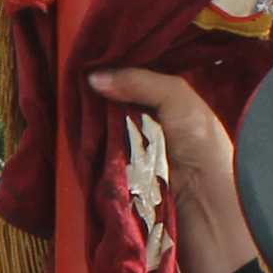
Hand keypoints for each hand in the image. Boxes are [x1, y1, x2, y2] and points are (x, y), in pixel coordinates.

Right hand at [86, 67, 249, 272]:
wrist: (206, 212)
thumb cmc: (202, 150)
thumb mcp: (179, 101)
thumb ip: (141, 82)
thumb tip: (93, 77)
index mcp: (168, 108)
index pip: (131, 83)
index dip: (110, 73)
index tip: (82, 60)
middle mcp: (149, 129)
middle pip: (111, 107)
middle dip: (93, 98)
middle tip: (68, 82)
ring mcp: (131, 157)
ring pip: (99, 134)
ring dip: (86, 125)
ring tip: (66, 105)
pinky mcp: (117, 182)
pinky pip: (94, 162)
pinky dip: (86, 152)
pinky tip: (73, 136)